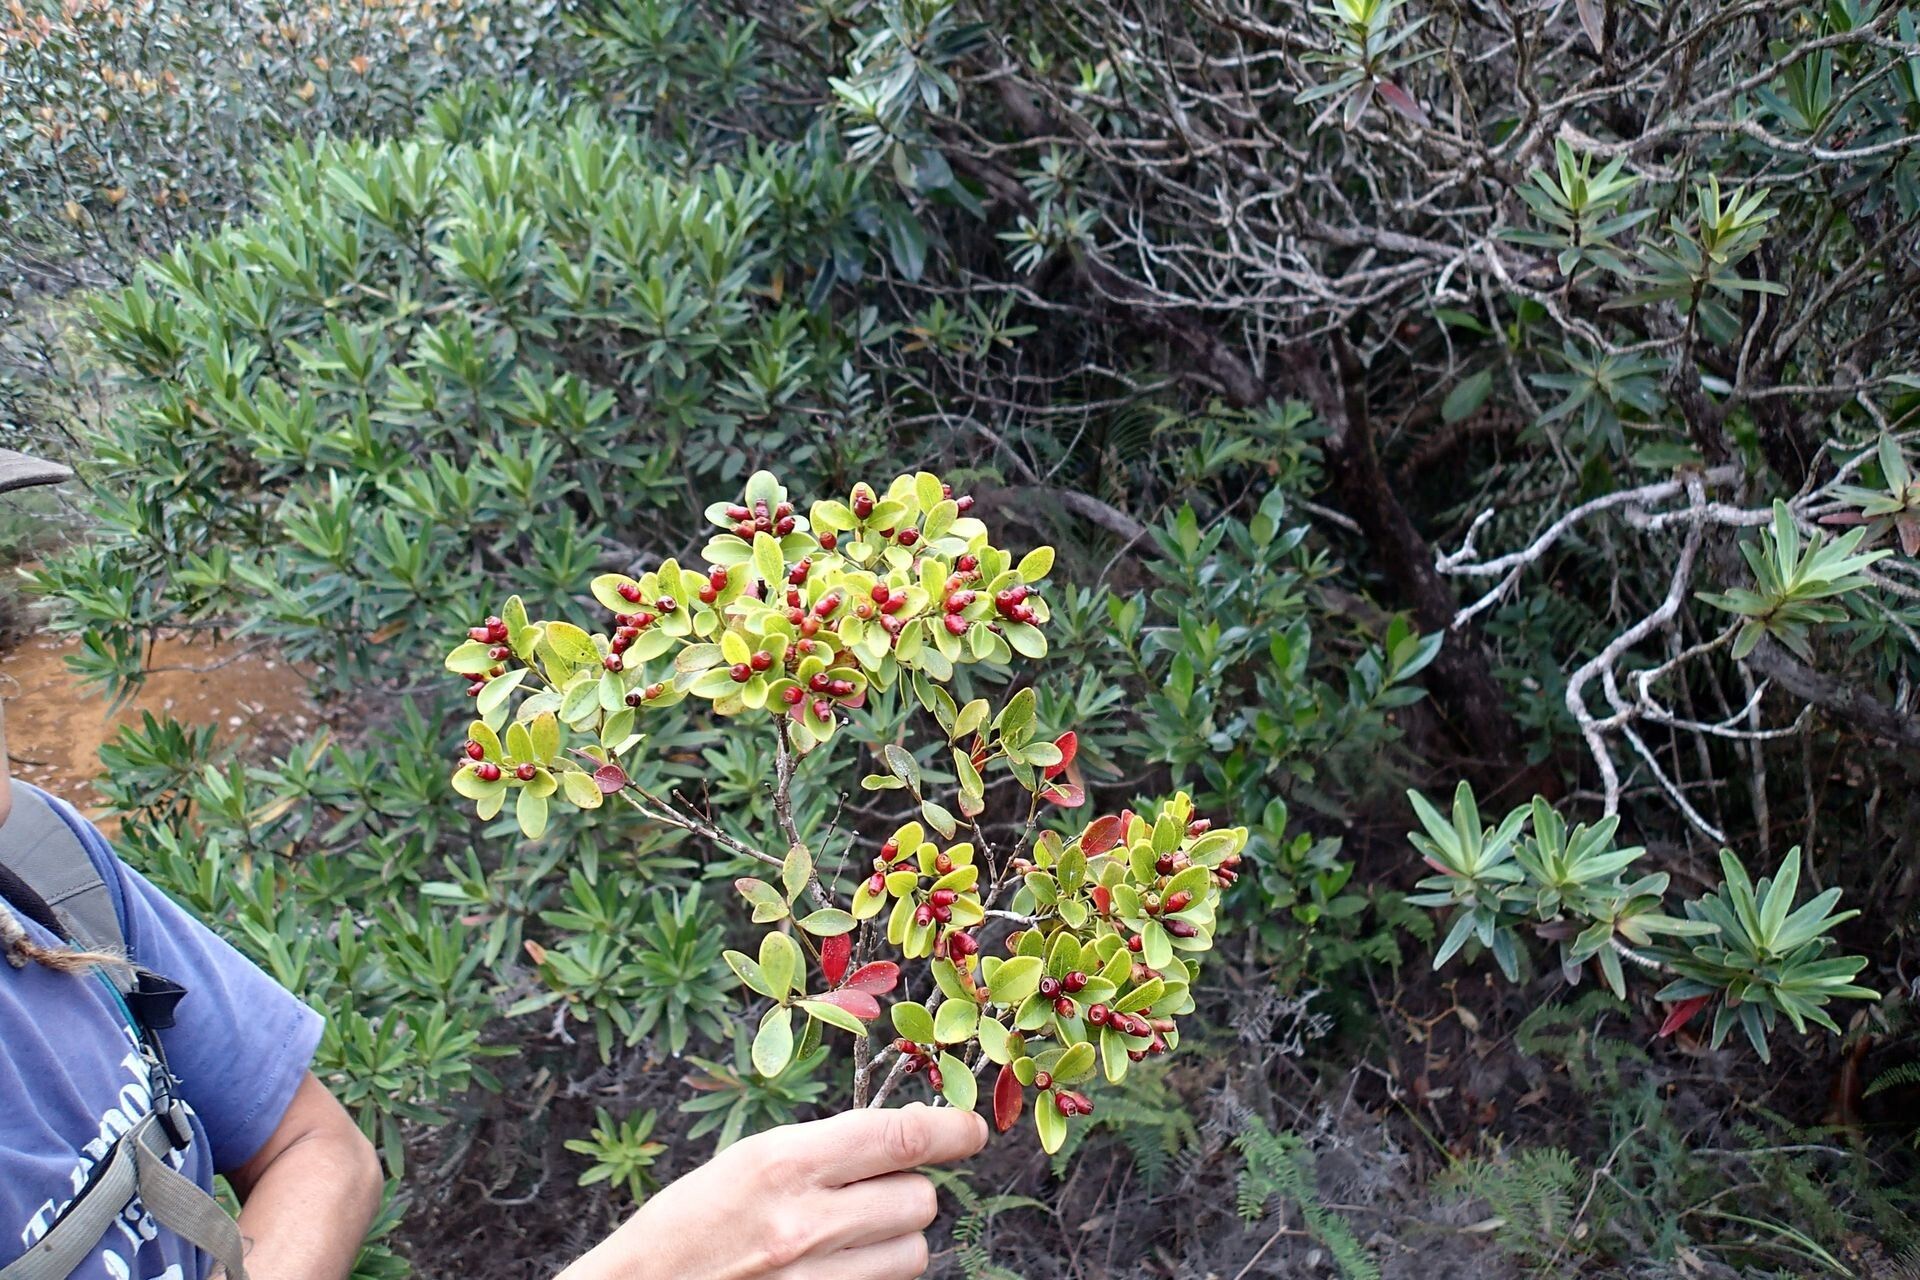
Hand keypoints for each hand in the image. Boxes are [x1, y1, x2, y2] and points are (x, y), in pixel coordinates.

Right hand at [560, 1103, 988, 1279]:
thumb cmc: (686, 1227)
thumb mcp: (746, 1163)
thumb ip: (823, 1151)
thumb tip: (901, 1139)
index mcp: (784, 1164)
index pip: (900, 1136)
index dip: (952, 1129)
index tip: (971, 1129)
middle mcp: (806, 1223)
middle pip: (920, 1199)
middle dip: (909, 1191)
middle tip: (875, 1192)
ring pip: (913, 1253)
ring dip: (896, 1241)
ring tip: (849, 1237)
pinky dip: (873, 1276)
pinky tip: (835, 1268)